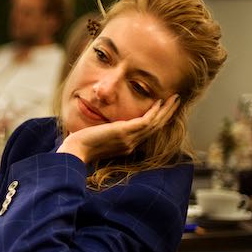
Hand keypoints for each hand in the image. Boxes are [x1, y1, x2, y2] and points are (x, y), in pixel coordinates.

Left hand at [57, 94, 179, 163]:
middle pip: (156, 128)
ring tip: (175, 99)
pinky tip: (160, 102)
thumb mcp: (99, 137)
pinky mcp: (125, 132)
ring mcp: (129, 139)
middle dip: (167, 114)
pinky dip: (154, 112)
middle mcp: (131, 144)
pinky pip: (146, 121)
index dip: (158, 120)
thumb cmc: (81, 145)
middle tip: (176, 101)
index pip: (147, 132)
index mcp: (127, 146)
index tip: (164, 109)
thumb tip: (105, 124)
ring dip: (166, 110)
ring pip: (155, 124)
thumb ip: (107, 132)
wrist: (75, 152)